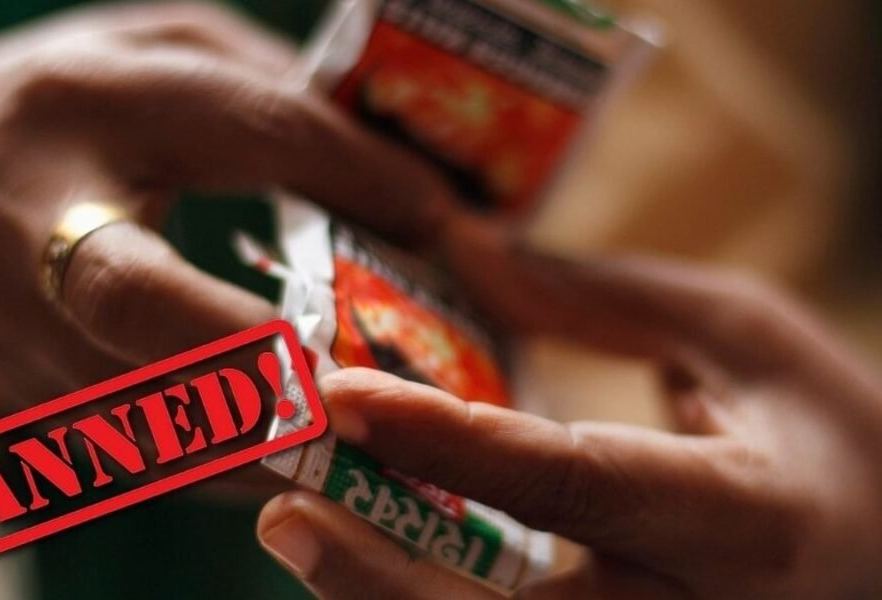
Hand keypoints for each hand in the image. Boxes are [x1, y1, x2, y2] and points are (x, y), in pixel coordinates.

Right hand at [0, 3, 452, 442]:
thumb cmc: (73, 112)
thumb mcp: (171, 59)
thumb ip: (279, 105)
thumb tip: (419, 189)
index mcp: (88, 100)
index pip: (240, 128)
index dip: (352, 174)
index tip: (445, 219)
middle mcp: (35, 216)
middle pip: (134, 300)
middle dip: (254, 359)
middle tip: (363, 394)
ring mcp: (11, 323)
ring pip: (129, 410)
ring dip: (252, 445)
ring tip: (364, 453)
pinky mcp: (26, 390)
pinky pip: (131, 449)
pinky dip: (223, 468)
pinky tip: (301, 465)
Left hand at [257, 217, 881, 598]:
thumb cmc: (832, 434)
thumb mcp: (745, 336)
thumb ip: (601, 295)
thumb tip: (465, 246)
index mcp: (743, 518)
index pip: (572, 485)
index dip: (452, 442)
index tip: (347, 396)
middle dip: (384, 583)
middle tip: (287, 516)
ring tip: (307, 532)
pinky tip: (377, 560)